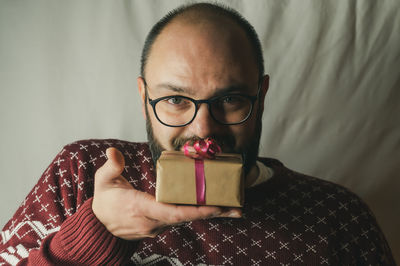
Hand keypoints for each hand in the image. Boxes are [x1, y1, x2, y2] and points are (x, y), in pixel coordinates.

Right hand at [92, 147, 241, 239]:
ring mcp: (157, 226)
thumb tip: (113, 151)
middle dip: (213, 213)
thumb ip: (111, 166)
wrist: (100, 224)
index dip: (194, 210)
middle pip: (187, 218)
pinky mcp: (160, 225)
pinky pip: (182, 219)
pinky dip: (199, 213)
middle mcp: (153, 221)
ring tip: (234, 208)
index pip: (171, 212)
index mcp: (140, 208)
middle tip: (238, 209)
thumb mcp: (104, 181)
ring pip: (187, 219)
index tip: (215, 206)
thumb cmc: (104, 201)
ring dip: (210, 214)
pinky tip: (216, 207)